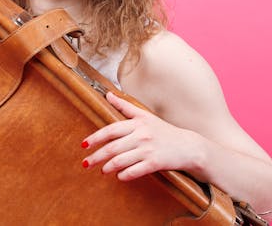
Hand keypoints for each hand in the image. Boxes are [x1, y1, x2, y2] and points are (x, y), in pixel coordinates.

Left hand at [81, 91, 201, 180]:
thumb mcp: (145, 116)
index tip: (83, 144)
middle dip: (96, 156)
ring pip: (121, 161)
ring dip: (108, 167)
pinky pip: (134, 171)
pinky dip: (124, 175)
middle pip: (113, 147)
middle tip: (85, 163)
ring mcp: (148, 150)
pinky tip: (119, 176)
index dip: (95, 137)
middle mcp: (141, 135)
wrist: (187, 146)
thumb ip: (125, 107)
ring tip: (102, 170)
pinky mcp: (155, 163)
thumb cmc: (164, 131)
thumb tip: (108, 95)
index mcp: (137, 123)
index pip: (111, 130)